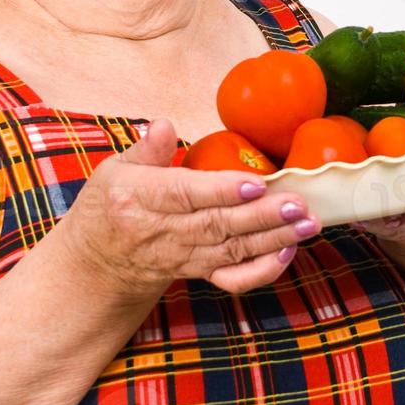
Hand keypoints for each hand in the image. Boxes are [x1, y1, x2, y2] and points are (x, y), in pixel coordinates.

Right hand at [63, 119, 321, 295]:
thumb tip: (163, 125)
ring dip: (273, 239)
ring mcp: (182, 257)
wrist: (98, 261)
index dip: (222, 190)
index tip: (257, 182)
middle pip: (216, 225)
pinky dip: (261, 271)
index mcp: (139, 199)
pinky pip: (232, 279)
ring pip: (231, 251)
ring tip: (307, 224)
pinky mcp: (197, 273)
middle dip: (262, 216)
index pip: (184, 195)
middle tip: (298, 203)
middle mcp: (161, 232)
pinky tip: (288, 253)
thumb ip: (146, 149)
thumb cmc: (111, 204)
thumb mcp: (115, 170)